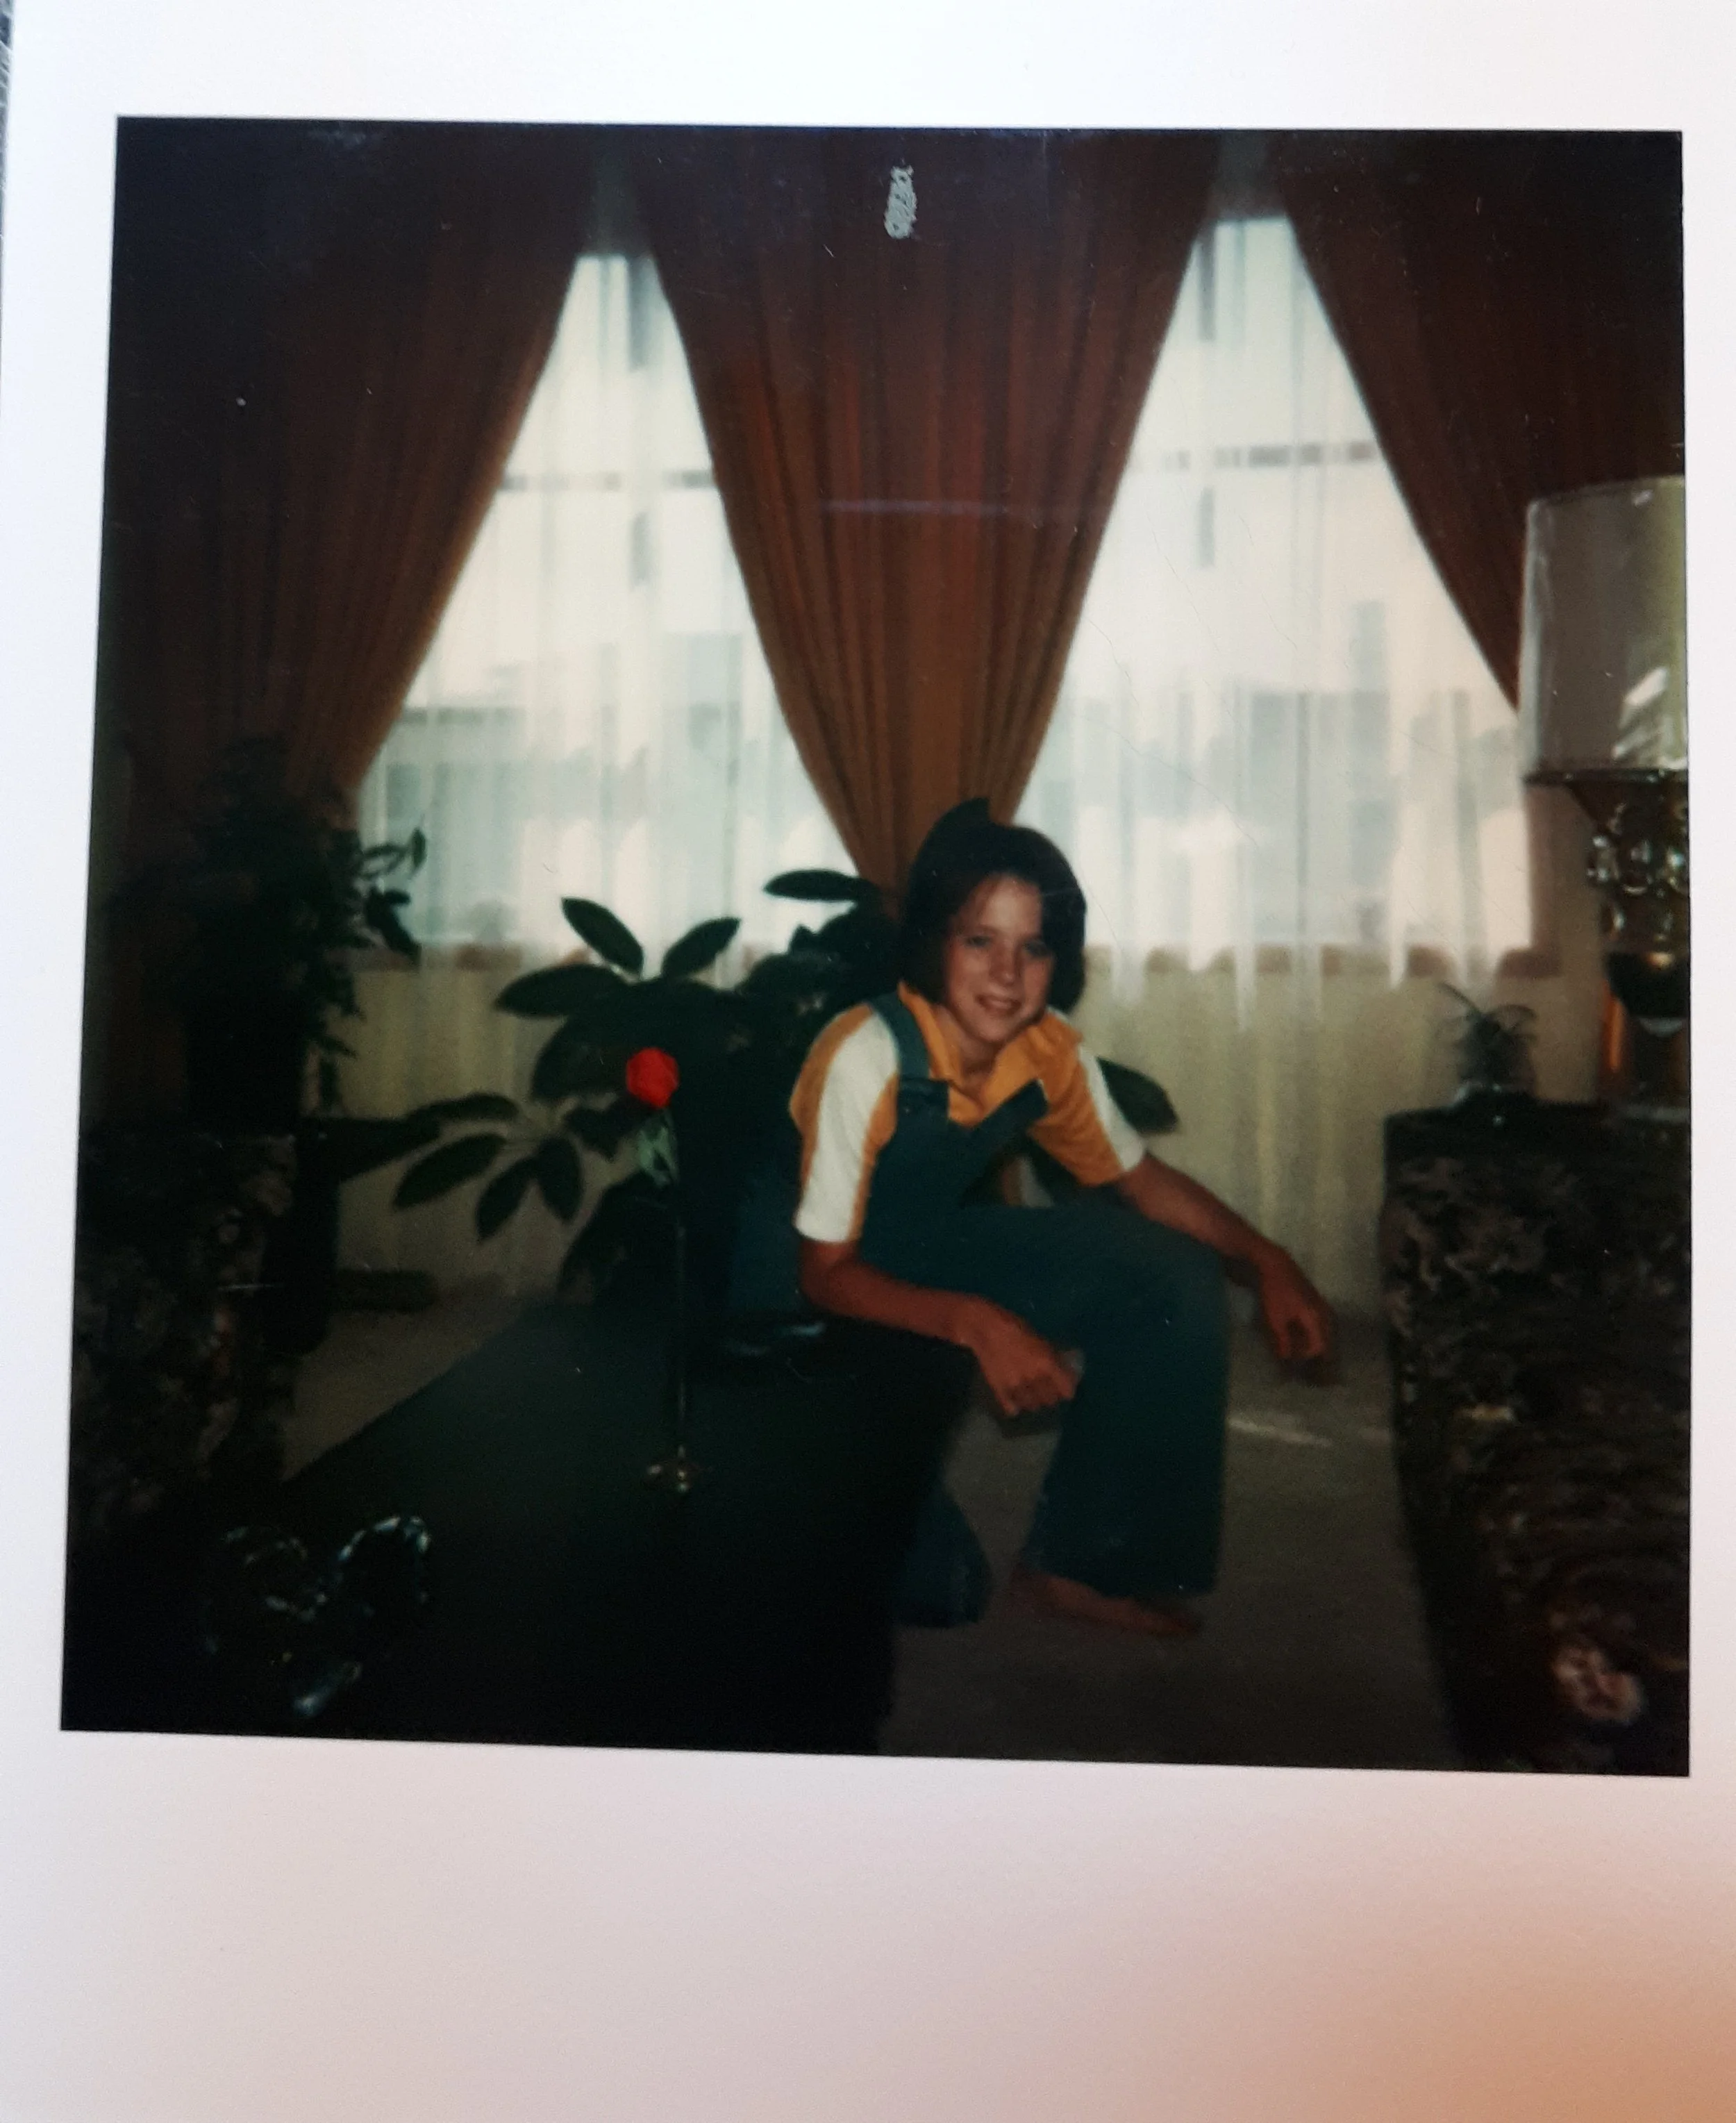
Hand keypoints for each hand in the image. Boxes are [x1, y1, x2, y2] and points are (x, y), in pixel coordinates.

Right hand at [954, 1297, 1078, 1418]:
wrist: (985, 1327)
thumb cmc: (1016, 1327)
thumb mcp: (1041, 1340)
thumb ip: (1053, 1358)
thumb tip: (1065, 1372)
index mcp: (1047, 1363)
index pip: (1067, 1390)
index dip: (1067, 1389)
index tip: (1065, 1388)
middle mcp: (1034, 1378)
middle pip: (1050, 1400)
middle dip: (1051, 1396)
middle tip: (1047, 1390)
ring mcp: (1016, 1386)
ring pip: (1032, 1406)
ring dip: (1034, 1401)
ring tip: (1031, 1395)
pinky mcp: (999, 1390)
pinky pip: (1012, 1408)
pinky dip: (1015, 1406)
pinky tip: (1016, 1402)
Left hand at [1255, 1248, 1334, 1374]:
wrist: (1275, 1264)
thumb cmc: (1274, 1292)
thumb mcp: (1275, 1320)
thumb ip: (1283, 1341)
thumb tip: (1287, 1359)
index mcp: (1316, 1319)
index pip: (1318, 1347)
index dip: (1306, 1357)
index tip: (1293, 1360)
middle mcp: (1324, 1313)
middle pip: (1327, 1340)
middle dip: (1319, 1353)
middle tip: (1308, 1362)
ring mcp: (1322, 1304)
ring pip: (1326, 1331)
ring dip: (1318, 1342)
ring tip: (1307, 1350)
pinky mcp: (1317, 1299)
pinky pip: (1323, 1322)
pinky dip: (1317, 1332)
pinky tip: (1307, 1334)